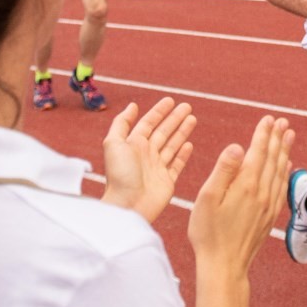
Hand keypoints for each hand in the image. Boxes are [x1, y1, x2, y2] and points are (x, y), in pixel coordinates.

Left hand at [100, 98, 195, 223]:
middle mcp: (146, 154)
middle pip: (163, 131)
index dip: (159, 111)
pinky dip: (184, 154)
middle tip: (187, 106)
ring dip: (182, 131)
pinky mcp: (167, 181)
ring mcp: (158, 167)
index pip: (149, 122)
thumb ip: (121, 123)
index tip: (170, 100)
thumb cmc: (119, 175)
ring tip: (193, 118)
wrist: (128, 206)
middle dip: (175, 118)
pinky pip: (177, 164)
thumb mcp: (113, 144)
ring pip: (172, 145)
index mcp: (134, 144)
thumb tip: (133, 105)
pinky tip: (190, 144)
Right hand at [187, 116, 292, 279]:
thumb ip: (224, 171)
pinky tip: (287, 167)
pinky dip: (285, 173)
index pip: (258, 152)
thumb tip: (237, 147)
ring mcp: (268, 205)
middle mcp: (262, 192)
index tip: (268, 119)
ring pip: (280, 171)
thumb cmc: (209, 233)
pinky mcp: (270, 217)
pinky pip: (281, 188)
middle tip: (283, 121)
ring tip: (289, 135)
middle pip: (273, 158)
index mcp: (246, 185)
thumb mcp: (207, 199)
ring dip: (284, 151)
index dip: (263, 134)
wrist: (225, 266)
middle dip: (277, 138)